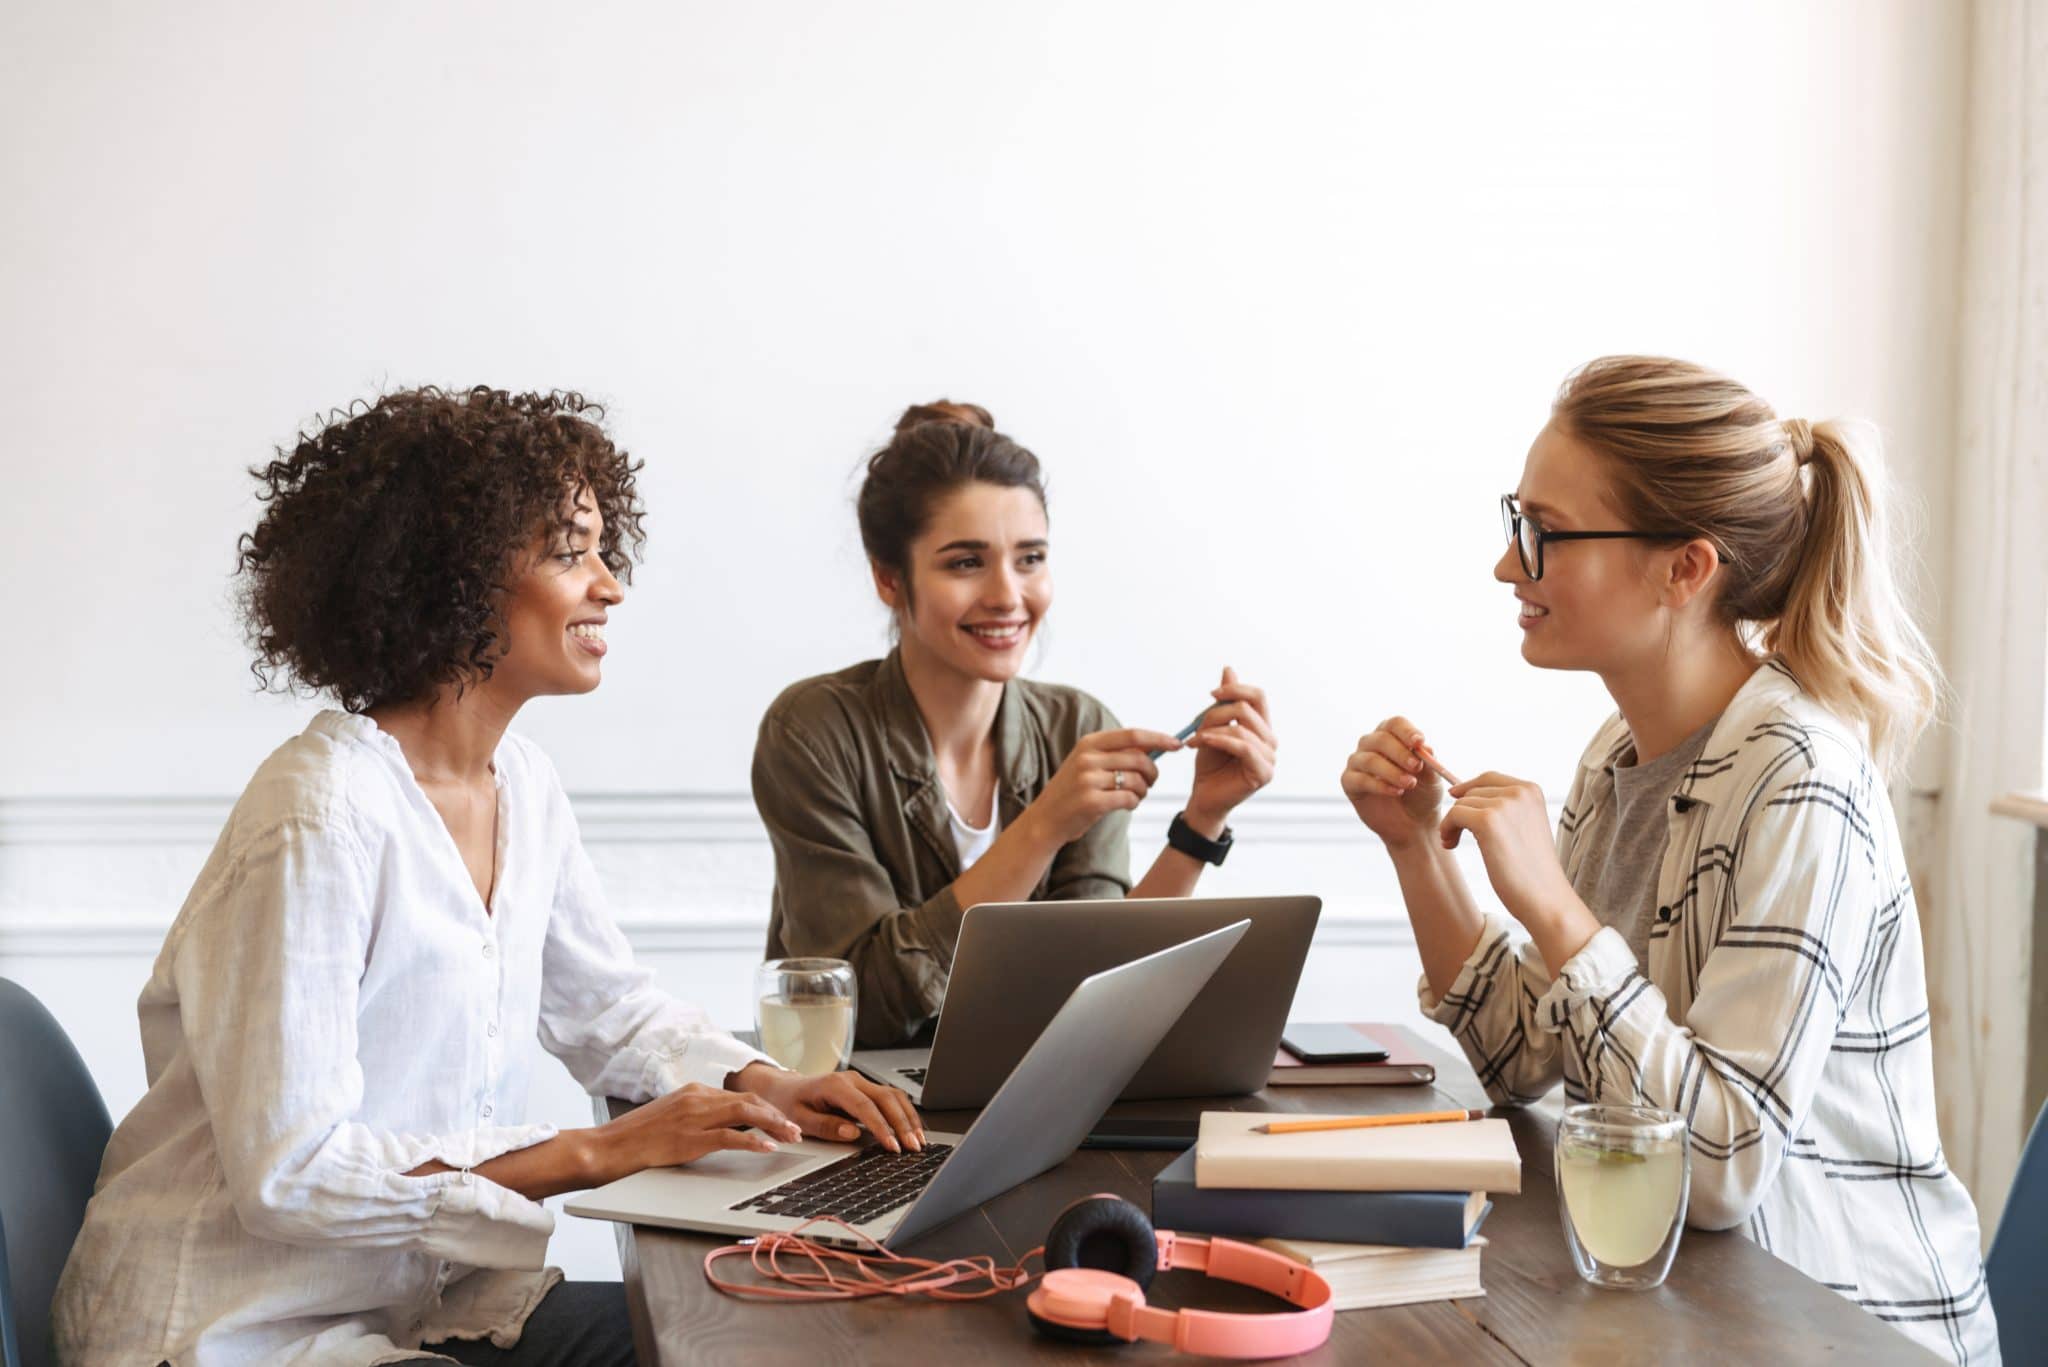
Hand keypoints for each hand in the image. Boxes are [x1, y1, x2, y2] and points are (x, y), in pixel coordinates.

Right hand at [593, 1081, 802, 1180]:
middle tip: (797, 1129)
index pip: (739, 1096)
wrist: (605, 1146)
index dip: (765, 1108)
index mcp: (693, 1091)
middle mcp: (696, 1097)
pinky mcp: (689, 1139)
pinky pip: (729, 1137)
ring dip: (773, 1125)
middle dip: (776, 1114)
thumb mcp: (670, 1117)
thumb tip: (722, 1126)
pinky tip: (768, 1148)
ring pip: (746, 1114)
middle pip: (749, 1101)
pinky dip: (753, 1142)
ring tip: (792, 1137)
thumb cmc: (634, 1138)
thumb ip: (695, 1116)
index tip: (782, 1119)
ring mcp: (693, 1117)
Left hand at [734, 1062, 925, 1153]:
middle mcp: (852, 1080)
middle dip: (902, 1124)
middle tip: (913, 1147)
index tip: (892, 1145)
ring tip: (918, 1141)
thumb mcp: (799, 1119)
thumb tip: (853, 1133)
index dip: (881, 1127)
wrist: (785, 1088)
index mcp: (835, 1085)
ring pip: (894, 1096)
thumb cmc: (790, 1103)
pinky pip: (891, 1098)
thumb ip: (826, 1126)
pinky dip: (904, 1113)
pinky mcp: (867, 1089)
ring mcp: (861, 1082)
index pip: (865, 1106)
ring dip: (908, 1118)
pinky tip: (912, 1129)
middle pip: (887, 1098)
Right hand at [1023, 726, 1183, 848]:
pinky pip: (1129, 798)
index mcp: (1089, 743)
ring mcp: (1088, 779)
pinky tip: (1127, 805)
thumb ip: (1116, 753)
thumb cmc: (1073, 791)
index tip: (1176, 744)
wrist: (1045, 820)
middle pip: (1139, 758)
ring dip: (1143, 791)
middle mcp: (1088, 758)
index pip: (1133, 735)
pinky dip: (1134, 803)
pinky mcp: (1092, 802)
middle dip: (1153, 772)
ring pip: (1137, 780)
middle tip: (1151, 783)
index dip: (1159, 738)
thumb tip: (1154, 745)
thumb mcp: (1088, 763)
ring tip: (1135, 796)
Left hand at [1184, 667, 1276, 829]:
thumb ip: (1223, 702)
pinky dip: (1220, 741)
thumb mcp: (1212, 727)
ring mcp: (1270, 758)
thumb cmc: (1209, 764)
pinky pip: (1243, 747)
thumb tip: (1229, 669)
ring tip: (1194, 740)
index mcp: (1262, 727)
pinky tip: (1202, 743)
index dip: (1235, 689)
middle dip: (1217, 712)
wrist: (1204, 796)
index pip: (1258, 696)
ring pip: (1242, 728)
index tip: (1211, 694)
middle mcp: (1270, 740)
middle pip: (1248, 708)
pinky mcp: (1263, 773)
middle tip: (1196, 726)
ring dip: (1212, 730)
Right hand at [1341, 716, 1448, 849]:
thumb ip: (1428, 762)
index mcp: (1392, 737)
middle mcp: (1371, 745)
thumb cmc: (1423, 794)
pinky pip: (1360, 779)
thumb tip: (1425, 747)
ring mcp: (1358, 763)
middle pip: (1380, 738)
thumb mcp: (1431, 778)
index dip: (1406, 731)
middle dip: (1400, 753)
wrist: (1414, 824)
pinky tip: (1396, 792)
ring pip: (1370, 759)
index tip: (1419, 742)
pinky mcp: (1349, 783)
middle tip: (1416, 767)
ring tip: (1409, 784)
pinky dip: (1379, 785)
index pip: (1395, 724)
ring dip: (1392, 771)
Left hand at [1437, 772, 1578, 924]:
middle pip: (1472, 791)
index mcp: (1531, 790)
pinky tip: (1451, 844)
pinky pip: (1453, 814)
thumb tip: (1461, 793)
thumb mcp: (1524, 826)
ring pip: (1461, 804)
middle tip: (1455, 836)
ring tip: (1454, 843)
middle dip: (1461, 811)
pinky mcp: (1488, 820)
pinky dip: (1447, 829)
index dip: (1468, 788)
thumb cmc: (1532, 869)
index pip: (1488, 777)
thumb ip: (1504, 808)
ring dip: (1452, 823)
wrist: (1545, 897)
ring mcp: (1505, 804)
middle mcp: (1520, 791)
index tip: (1455, 800)